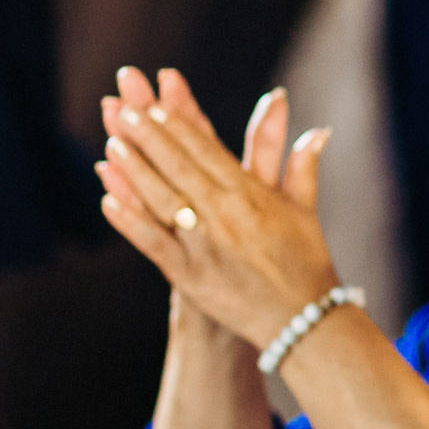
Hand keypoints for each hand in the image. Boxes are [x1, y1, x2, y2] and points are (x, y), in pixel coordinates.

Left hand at [96, 66, 340, 346]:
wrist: (304, 321)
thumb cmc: (306, 263)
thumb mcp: (305, 211)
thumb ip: (304, 166)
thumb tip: (320, 131)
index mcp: (252, 197)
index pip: (208, 152)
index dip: (179, 127)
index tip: (156, 107)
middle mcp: (226, 217)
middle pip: (179, 168)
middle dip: (149, 137)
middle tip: (124, 111)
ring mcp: (205, 247)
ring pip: (162, 200)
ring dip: (134, 171)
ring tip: (112, 144)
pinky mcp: (191, 277)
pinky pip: (153, 243)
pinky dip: (129, 221)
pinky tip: (108, 200)